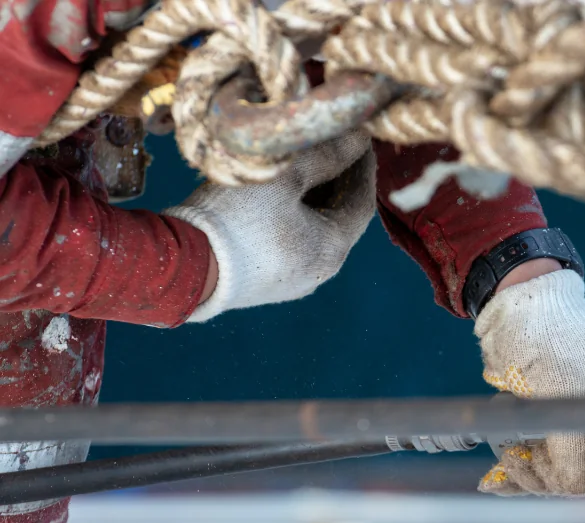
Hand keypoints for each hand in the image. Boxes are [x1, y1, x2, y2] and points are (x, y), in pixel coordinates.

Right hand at [165, 130, 375, 321]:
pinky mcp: (264, 284)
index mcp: (333, 250)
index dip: (362, 165)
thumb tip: (357, 136)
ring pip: (312, 230)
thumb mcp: (283, 175)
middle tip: (329, 144)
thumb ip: (325, 154)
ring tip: (298, 161)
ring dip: (310, 197)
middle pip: (339, 217)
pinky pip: (289, 243)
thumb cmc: (235, 219)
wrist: (181, 268)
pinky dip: (289, 216)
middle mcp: (319, 273)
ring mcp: (291, 282)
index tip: (358, 136)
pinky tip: (272, 193)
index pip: (362, 201)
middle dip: (336, 179)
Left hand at [475, 269, 584, 495]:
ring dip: (535, 473)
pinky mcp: (554, 421)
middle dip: (561, 477)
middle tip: (525, 462)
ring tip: (507, 457)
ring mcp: (583, 419)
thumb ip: (573, 444)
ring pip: (568, 470)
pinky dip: (522, 471)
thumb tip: (577, 488)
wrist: (510, 304)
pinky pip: (543, 460)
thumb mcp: (561, 385)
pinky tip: (494, 480)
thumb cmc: (546, 331)